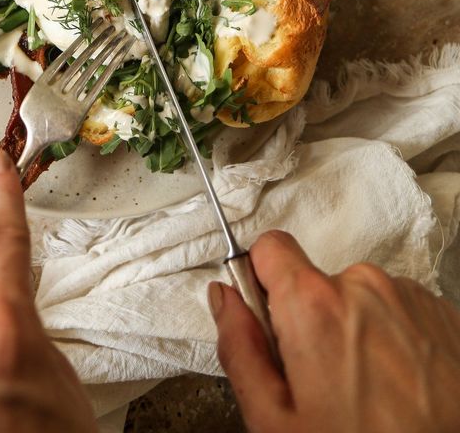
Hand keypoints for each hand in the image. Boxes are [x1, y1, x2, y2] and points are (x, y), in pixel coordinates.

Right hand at [209, 230, 459, 432]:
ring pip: (361, 298)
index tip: (270, 321)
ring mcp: (409, 296)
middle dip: (312, 321)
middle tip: (323, 382)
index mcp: (313, 304)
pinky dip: (396, 341)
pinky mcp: (443, 313)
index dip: (261, 281)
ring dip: (357, 332)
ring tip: (370, 392)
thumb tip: (223, 299)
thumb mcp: (276, 421)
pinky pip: (401, 311)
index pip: (268, 246)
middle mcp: (363, 285)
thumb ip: (239, 348)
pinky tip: (401, 388)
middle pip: (316, 282)